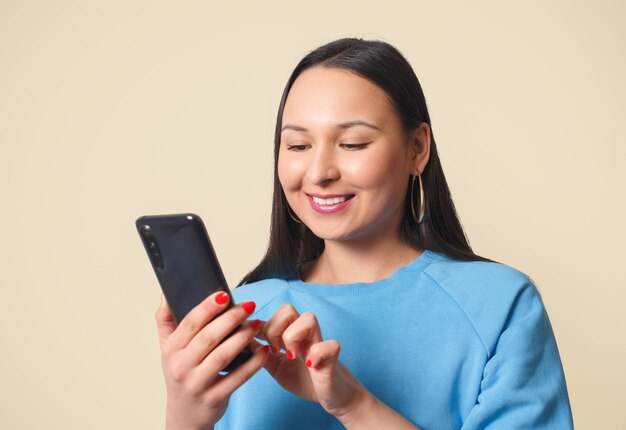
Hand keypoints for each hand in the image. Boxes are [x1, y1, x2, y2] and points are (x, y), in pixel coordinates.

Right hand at [155, 292, 269, 428]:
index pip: (190, 323)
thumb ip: (166, 319)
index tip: (224, 294)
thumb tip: (167, 293)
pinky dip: (253, 364)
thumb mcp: (167, 348)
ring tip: (256, 324)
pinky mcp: (214, 398)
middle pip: (208, 337)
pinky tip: (263, 350)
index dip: (207, 307)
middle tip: (248, 306)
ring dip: (242, 337)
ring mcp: (197, 384)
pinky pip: (237, 378)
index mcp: (171, 350)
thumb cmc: (181, 373)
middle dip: (231, 318)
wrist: (184, 414)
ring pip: (223, 356)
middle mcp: (181, 367)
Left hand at [256, 304, 365, 418]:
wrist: (331, 396)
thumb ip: (260, 352)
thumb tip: (240, 339)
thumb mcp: (275, 366)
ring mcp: (319, 342)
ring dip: (293, 337)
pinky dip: (315, 355)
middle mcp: (305, 334)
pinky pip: (327, 345)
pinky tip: (310, 366)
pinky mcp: (332, 355)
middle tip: (276, 350)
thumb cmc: (305, 379)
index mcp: (291, 334)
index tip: (258, 341)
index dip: (262, 325)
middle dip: (275, 329)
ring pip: (308, 318)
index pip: (274, 314)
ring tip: (291, 356)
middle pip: (288, 309)